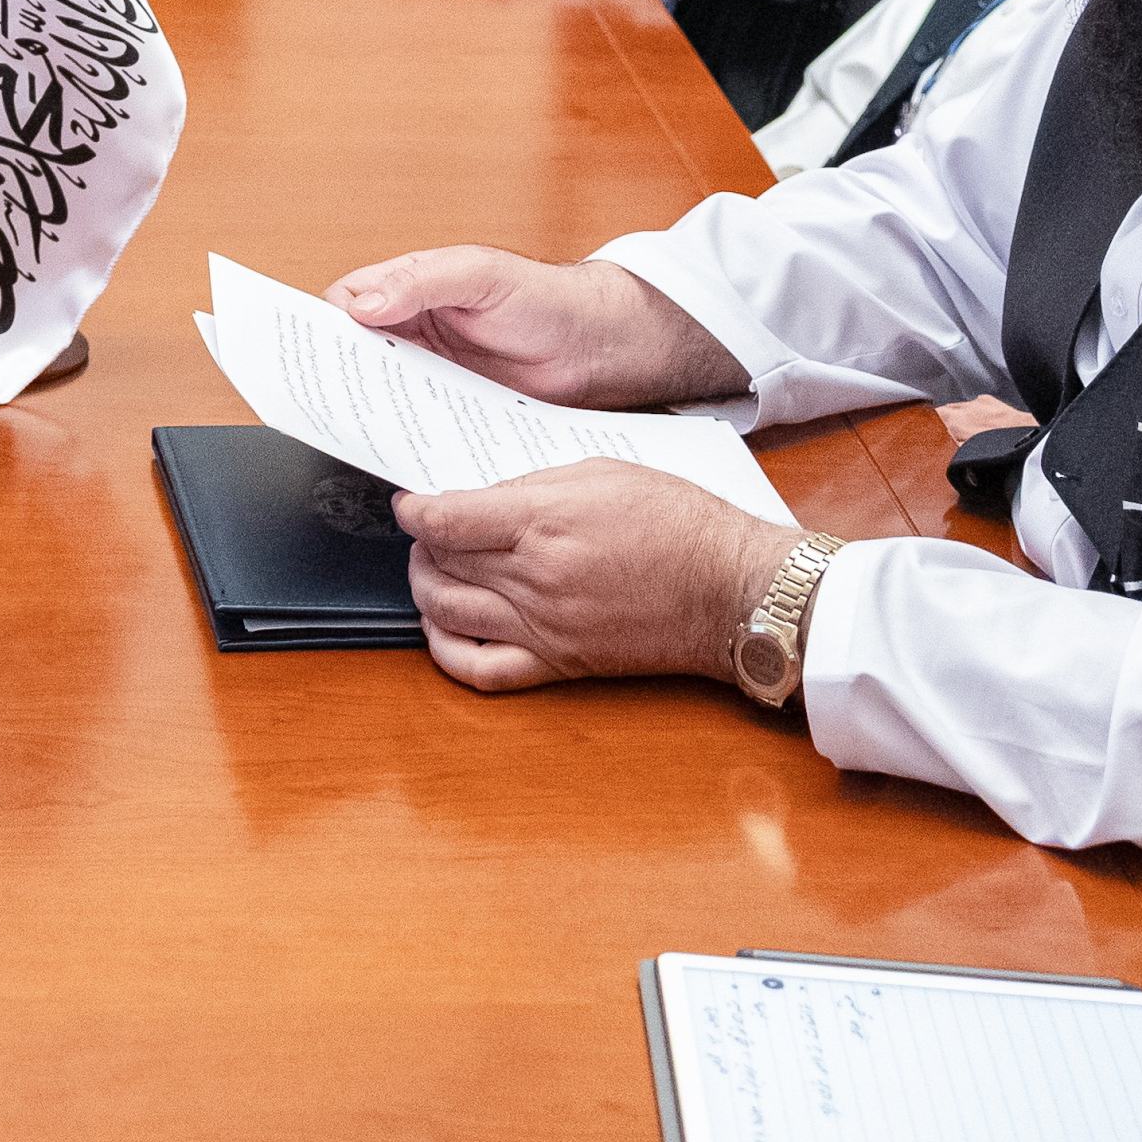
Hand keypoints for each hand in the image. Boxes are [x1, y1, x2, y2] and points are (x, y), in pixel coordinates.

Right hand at [324, 247, 749, 409]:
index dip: (312, 325)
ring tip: (340, 428)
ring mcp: (428, 376)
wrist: (602, 350)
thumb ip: (420, 282)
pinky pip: (412, 426)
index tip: (290, 348)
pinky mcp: (450, 412)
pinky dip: (399, 437)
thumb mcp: (480, 275)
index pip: (340, 306)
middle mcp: (409, 334)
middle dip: (324, 375)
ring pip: (375, 396)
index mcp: (406, 291)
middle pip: (348, 356)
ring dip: (359, 410)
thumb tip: (362, 304)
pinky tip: (392, 450)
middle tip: (304, 396)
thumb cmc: (545, 297)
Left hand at [398, 464, 803, 690]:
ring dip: (424, 587)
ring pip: (447, 611)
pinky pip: (480, 670)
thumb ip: (533, 485)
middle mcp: (536, 577)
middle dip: (423, 542)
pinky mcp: (559, 663)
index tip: (409, 504)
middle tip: (428, 529)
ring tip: (431, 569)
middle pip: (442, 560)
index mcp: (544, 523)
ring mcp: (544, 625)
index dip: (414, 510)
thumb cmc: (680, 524)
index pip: (445, 519)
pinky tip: (441, 627)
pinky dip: (445, 650)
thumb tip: (483, 499)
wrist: (731, 589)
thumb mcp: (602, 472)